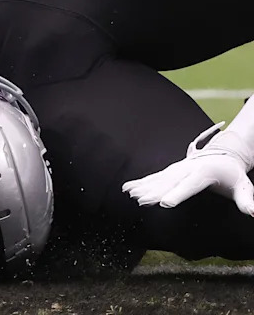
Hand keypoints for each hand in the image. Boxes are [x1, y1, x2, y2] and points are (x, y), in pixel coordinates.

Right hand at [122, 123, 253, 215]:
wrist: (224, 154)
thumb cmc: (233, 174)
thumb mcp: (243, 185)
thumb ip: (247, 200)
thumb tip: (253, 213)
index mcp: (203, 172)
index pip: (189, 185)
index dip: (177, 194)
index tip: (165, 203)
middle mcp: (186, 169)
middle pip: (169, 182)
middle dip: (154, 192)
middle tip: (141, 201)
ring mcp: (176, 169)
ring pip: (158, 179)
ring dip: (143, 187)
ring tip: (130, 195)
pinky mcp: (170, 171)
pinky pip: (153, 177)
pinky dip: (140, 182)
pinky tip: (126, 188)